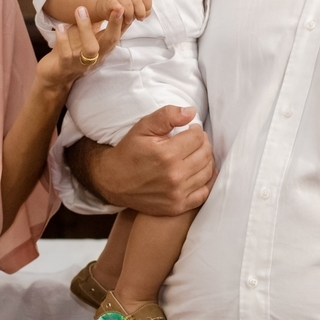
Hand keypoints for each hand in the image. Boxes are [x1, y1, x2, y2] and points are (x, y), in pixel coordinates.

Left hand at [37, 4, 126, 91]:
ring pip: (90, 48)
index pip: (117, 34)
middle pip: (110, 42)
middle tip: (115, 8)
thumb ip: (96, 25)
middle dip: (114, 24)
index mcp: (102, 48)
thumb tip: (107, 5)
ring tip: (80, 10)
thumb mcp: (87, 38)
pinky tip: (60, 27)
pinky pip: (66, 53)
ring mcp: (81, 63)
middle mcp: (96, 56)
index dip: (124, 21)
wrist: (56, 76)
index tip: (126, 6)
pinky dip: (63, 39)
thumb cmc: (73, 51)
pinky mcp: (66, 66)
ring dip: (86, 28)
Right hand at [67, 105, 214, 215]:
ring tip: (196, 154)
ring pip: (207, 172)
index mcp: (167, 154)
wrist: (113, 181)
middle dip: (203, 143)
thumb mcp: (143, 126)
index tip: (190, 130)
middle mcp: (174, 176)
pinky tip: (199, 172)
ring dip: (206, 160)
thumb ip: (167, 115)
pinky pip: (204, 193)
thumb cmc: (129, 151)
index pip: (198, 137)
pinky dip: (206, 181)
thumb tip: (191, 112)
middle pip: (205, 154)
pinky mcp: (177, 207)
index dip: (196, 130)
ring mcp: (176, 194)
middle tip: (194, 141)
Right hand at [94, 0, 151, 22]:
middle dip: (140, 12)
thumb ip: (142, 10)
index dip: (147, 7)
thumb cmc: (122, 7)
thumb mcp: (134, 7)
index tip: (144, 15)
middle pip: (137, 0)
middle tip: (138, 19)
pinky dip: (118, 8)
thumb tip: (145, 14)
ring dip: (129, 14)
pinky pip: (114, 3)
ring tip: (128, 21)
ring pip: (127, 3)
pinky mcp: (108, 2)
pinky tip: (120, 11)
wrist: (104, 3)